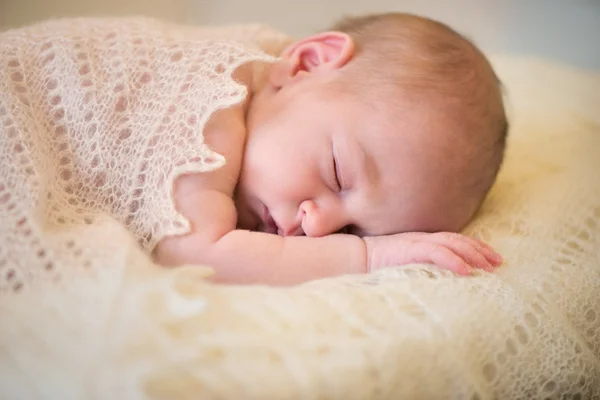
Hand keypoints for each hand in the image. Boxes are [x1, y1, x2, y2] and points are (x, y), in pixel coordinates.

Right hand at [364, 232, 502, 275]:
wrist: (352, 259)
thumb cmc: (374, 265)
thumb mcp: (401, 265)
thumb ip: (419, 267)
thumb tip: (436, 281)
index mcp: (421, 241)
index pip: (453, 240)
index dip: (474, 247)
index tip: (491, 259)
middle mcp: (422, 238)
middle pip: (458, 239)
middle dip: (480, 250)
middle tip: (499, 262)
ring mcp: (416, 242)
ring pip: (452, 243)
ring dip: (473, 254)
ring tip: (489, 267)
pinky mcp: (409, 249)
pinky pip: (437, 252)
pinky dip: (453, 260)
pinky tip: (467, 271)